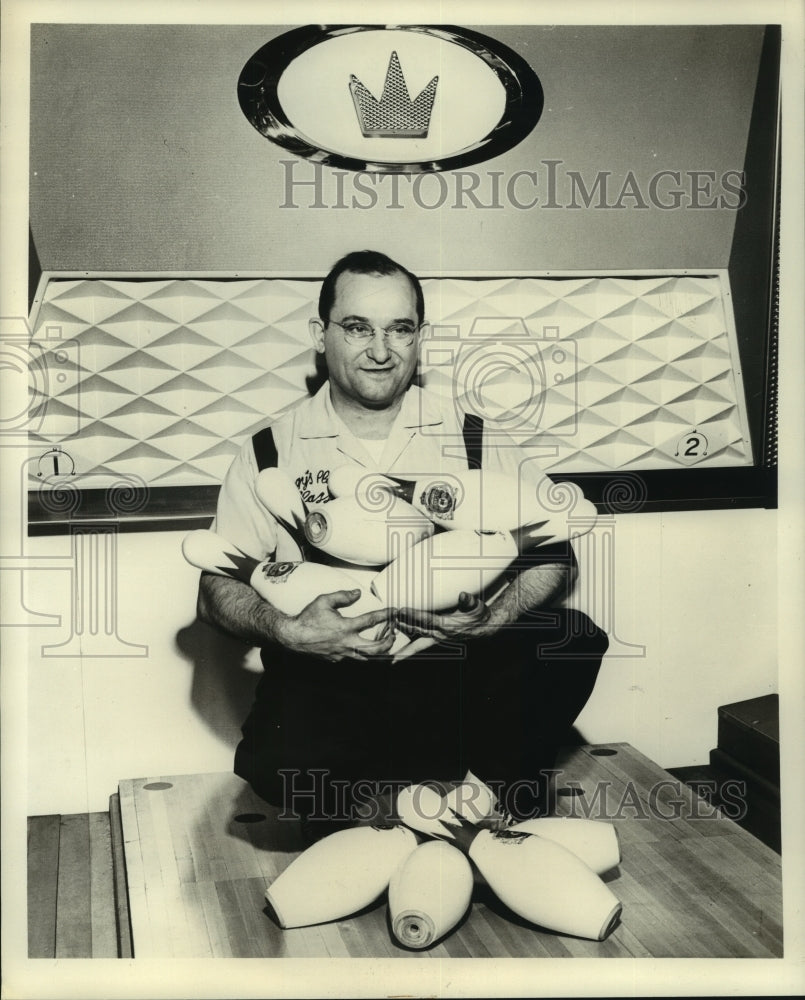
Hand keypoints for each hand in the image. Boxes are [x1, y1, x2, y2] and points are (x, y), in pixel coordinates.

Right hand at [276, 589, 396, 662]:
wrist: (292, 637)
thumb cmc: (307, 618)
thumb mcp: (323, 601)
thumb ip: (342, 596)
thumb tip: (357, 593)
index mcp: (345, 627)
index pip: (370, 621)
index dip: (384, 615)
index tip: (394, 612)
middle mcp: (346, 643)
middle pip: (375, 649)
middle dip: (388, 643)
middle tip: (394, 636)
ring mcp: (341, 654)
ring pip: (365, 658)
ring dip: (377, 652)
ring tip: (383, 645)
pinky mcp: (335, 660)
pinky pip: (351, 658)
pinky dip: (360, 654)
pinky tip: (361, 647)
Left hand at [395, 592, 491, 643]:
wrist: (484, 629)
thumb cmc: (479, 616)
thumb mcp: (477, 606)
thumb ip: (470, 601)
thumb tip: (463, 595)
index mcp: (447, 625)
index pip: (427, 619)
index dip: (413, 614)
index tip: (401, 610)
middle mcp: (440, 634)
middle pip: (417, 632)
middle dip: (402, 628)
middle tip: (387, 624)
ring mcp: (438, 639)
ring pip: (416, 641)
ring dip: (402, 639)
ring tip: (387, 637)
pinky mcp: (436, 640)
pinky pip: (419, 644)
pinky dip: (408, 646)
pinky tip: (398, 647)